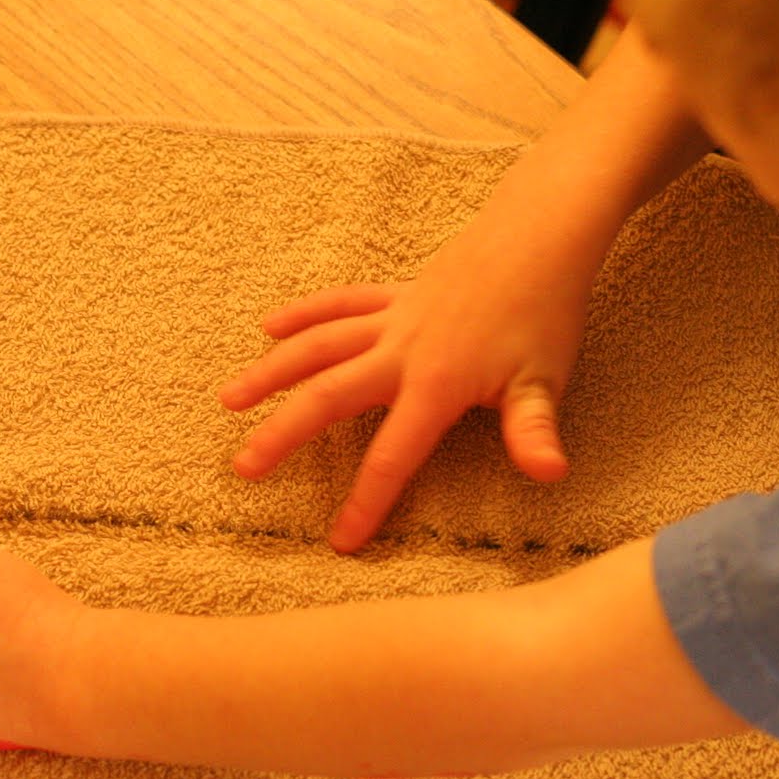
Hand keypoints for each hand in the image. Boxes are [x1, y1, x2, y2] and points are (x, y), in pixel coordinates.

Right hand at [218, 237, 591, 551]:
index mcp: (434, 384)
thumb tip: (549, 473)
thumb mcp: (544, 380)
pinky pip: (339, 304)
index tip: (341, 542)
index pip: (392, 455)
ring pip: (317, 346)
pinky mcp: (395, 294)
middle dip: (282, 434)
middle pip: (327, 397)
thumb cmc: (545, 313)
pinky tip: (268, 327)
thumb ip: (533, 431)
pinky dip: (303, 314)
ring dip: (271, 372)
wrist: (539, 236)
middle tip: (243, 466)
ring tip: (229, 399)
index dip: (366, 502)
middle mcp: (400, 351)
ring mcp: (392, 319)